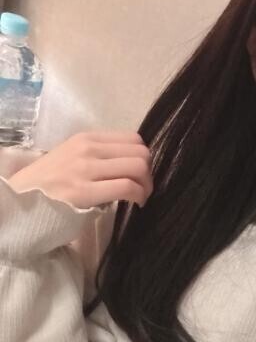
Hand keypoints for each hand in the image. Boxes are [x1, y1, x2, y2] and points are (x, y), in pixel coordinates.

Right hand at [6, 130, 152, 209]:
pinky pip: (127, 187)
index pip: (133, 139)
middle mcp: (88, 148)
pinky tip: (136, 203)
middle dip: (149, 173)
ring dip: (147, 186)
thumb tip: (132, 164)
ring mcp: (86, 168)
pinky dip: (139, 196)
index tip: (140, 175)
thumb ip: (100, 156)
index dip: (143, 158)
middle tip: (144, 189)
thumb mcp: (74, 158)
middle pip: (140, 152)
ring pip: (138, 167)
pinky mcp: (85, 191)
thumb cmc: (50, 184)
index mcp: (87, 138)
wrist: (21, 201)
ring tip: (141, 197)